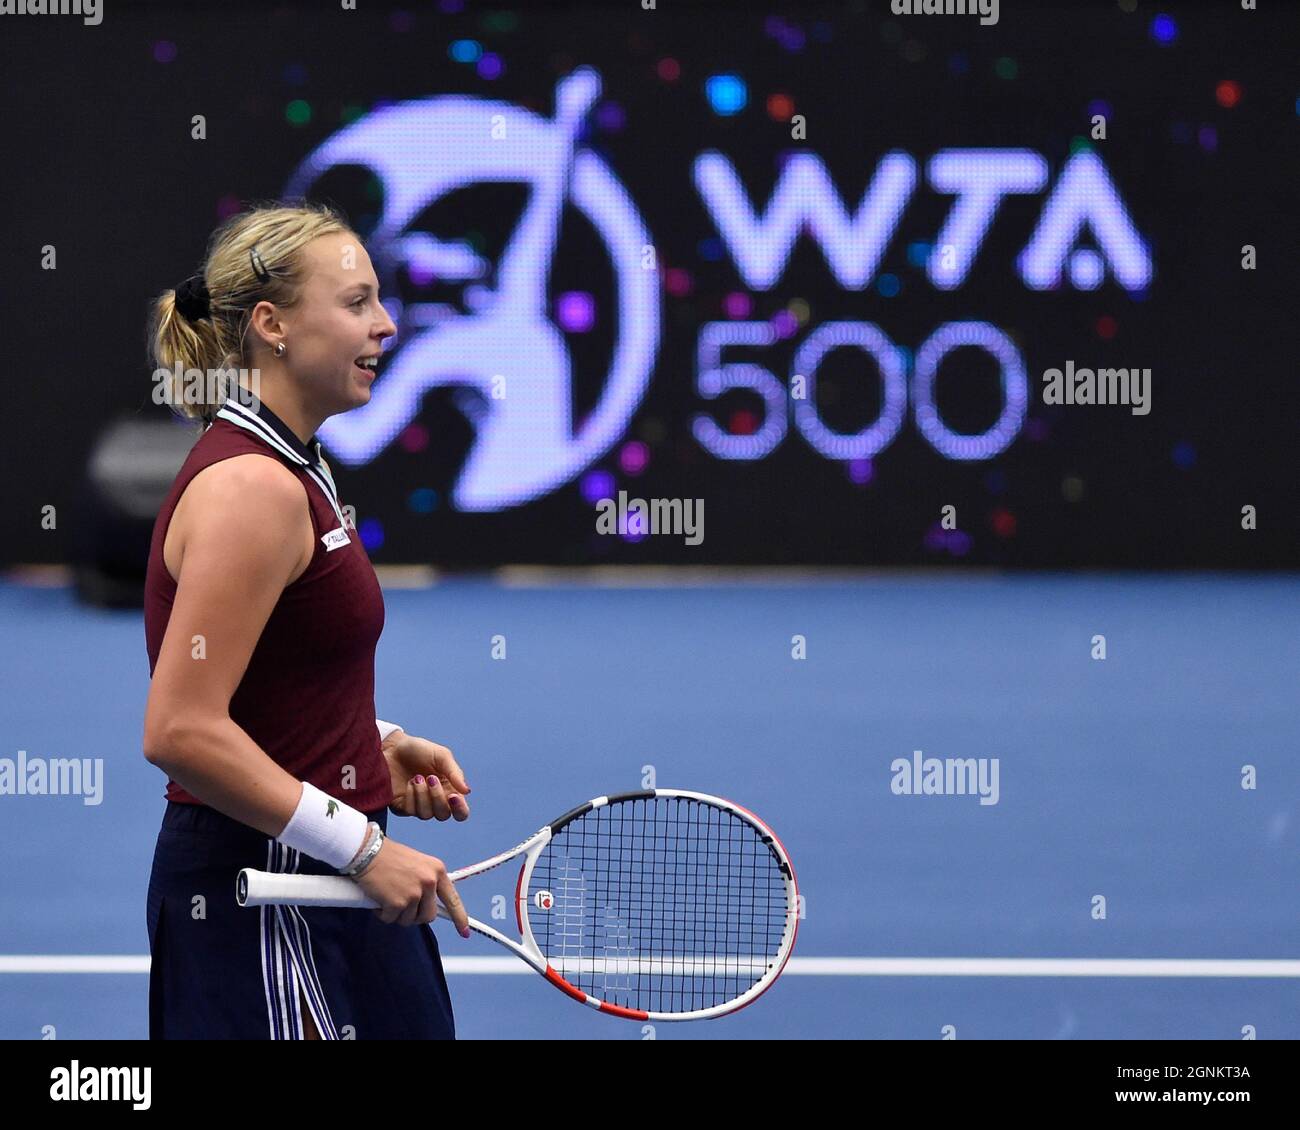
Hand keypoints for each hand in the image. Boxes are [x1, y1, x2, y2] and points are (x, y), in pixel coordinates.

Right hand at [355, 838, 469, 932]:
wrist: (367, 850)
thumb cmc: (387, 856)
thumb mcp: (416, 864)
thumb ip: (425, 882)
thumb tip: (428, 903)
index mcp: (437, 870)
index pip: (453, 899)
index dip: (460, 918)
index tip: (465, 931)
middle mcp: (429, 882)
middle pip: (428, 915)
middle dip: (415, 915)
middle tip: (402, 905)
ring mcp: (414, 893)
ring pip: (409, 919)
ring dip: (397, 913)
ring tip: (388, 896)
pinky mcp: (397, 903)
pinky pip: (391, 919)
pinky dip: (383, 913)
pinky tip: (379, 899)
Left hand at [381, 730, 471, 821]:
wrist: (392, 747)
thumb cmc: (418, 750)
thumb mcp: (441, 756)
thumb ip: (455, 773)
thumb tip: (467, 791)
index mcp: (449, 790)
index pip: (460, 811)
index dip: (460, 809)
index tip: (453, 797)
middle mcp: (435, 801)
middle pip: (443, 815)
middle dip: (438, 797)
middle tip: (431, 778)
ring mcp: (418, 805)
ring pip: (426, 815)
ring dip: (423, 795)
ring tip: (417, 777)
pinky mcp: (402, 806)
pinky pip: (410, 811)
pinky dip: (411, 796)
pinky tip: (409, 782)